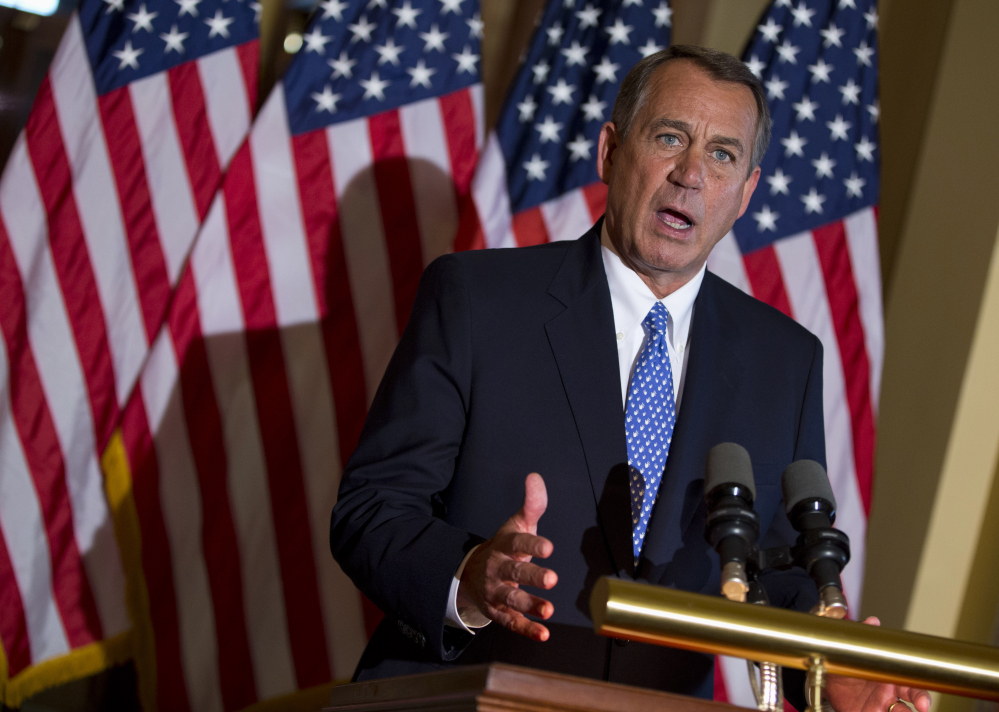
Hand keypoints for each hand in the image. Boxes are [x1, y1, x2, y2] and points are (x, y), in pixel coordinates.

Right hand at [456, 473, 557, 640]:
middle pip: (515, 572)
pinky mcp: (498, 612)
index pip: (518, 543)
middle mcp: (499, 568)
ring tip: (549, 610)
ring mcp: (496, 591)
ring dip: (530, 605)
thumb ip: (532, 504)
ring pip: (512, 599)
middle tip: (552, 578)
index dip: (533, 545)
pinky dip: (526, 630)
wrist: (471, 573)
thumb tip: (535, 476)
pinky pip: (511, 622)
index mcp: (505, 545)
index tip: (549, 547)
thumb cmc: (505, 547)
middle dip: (532, 576)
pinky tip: (543, 634)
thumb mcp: (517, 525)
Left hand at [826, 617, 931, 711]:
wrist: (828, 681)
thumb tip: (872, 621)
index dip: (921, 694)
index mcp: (891, 677)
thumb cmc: (848, 667)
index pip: (913, 685)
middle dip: (921, 702)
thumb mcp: (854, 650)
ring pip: (902, 711)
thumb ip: (864, 636)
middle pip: (913, 699)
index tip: (923, 701)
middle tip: (922, 706)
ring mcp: (881, 705)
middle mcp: (890, 693)